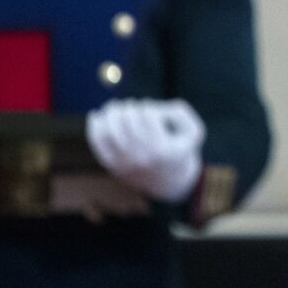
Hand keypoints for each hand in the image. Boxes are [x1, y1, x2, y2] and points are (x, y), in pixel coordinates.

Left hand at [86, 98, 205, 202]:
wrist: (170, 183)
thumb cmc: (180, 149)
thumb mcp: (193, 131)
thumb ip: (179, 112)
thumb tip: (149, 104)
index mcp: (164, 148)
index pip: (148, 116)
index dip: (145, 105)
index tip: (148, 108)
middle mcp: (143, 157)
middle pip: (128, 121)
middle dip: (127, 107)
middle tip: (130, 105)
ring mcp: (126, 163)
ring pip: (110, 130)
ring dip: (110, 113)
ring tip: (115, 107)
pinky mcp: (112, 166)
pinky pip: (98, 143)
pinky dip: (94, 126)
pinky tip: (96, 115)